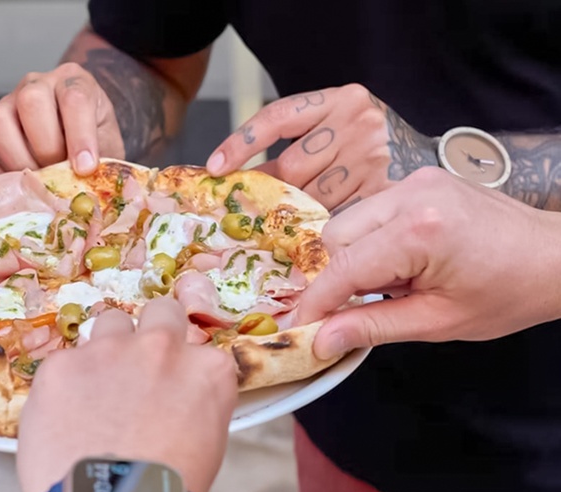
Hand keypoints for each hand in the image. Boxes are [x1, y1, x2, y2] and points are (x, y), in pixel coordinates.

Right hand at [0, 63, 123, 176]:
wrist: (73, 140)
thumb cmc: (92, 141)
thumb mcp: (107, 145)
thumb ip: (101, 160)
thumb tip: (88, 191)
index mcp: (73, 80)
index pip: (74, 98)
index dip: (80, 136)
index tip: (85, 168)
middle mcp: (35, 84)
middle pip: (31, 102)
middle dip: (46, 148)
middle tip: (58, 176)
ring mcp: (4, 104)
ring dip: (18, 162)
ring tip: (37, 183)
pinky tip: (16, 186)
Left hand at [16, 298, 237, 491]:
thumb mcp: (205, 443)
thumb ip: (193, 401)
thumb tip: (173, 396)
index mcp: (206, 370)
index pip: (199, 347)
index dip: (182, 366)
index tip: (171, 382)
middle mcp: (161, 348)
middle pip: (161, 313)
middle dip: (152, 332)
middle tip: (139, 366)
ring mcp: (108, 351)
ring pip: (109, 324)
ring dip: (106, 349)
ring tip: (97, 392)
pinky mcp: (60, 366)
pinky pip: (64, 362)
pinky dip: (66, 385)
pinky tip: (65, 418)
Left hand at [205, 84, 436, 211]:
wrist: (430, 165)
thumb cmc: (377, 149)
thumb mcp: (342, 126)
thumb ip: (304, 144)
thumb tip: (248, 181)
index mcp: (342, 99)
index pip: (278, 117)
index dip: (242, 142)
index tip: (215, 167)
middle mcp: (358, 123)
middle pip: (292, 166)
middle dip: (268, 193)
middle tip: (247, 213)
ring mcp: (374, 157)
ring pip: (312, 196)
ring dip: (294, 216)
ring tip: (283, 229)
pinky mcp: (385, 190)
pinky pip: (337, 216)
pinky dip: (319, 230)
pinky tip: (309, 239)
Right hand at [296, 167, 560, 357]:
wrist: (557, 257)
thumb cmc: (508, 294)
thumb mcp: (438, 322)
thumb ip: (372, 327)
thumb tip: (320, 341)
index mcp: (420, 231)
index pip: (342, 268)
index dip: (315, 302)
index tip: (299, 327)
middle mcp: (411, 195)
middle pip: (335, 236)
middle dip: (337, 275)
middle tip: (362, 305)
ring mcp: (415, 180)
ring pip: (348, 220)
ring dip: (355, 256)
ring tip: (392, 282)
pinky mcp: (419, 178)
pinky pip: (372, 211)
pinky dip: (373, 239)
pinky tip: (403, 260)